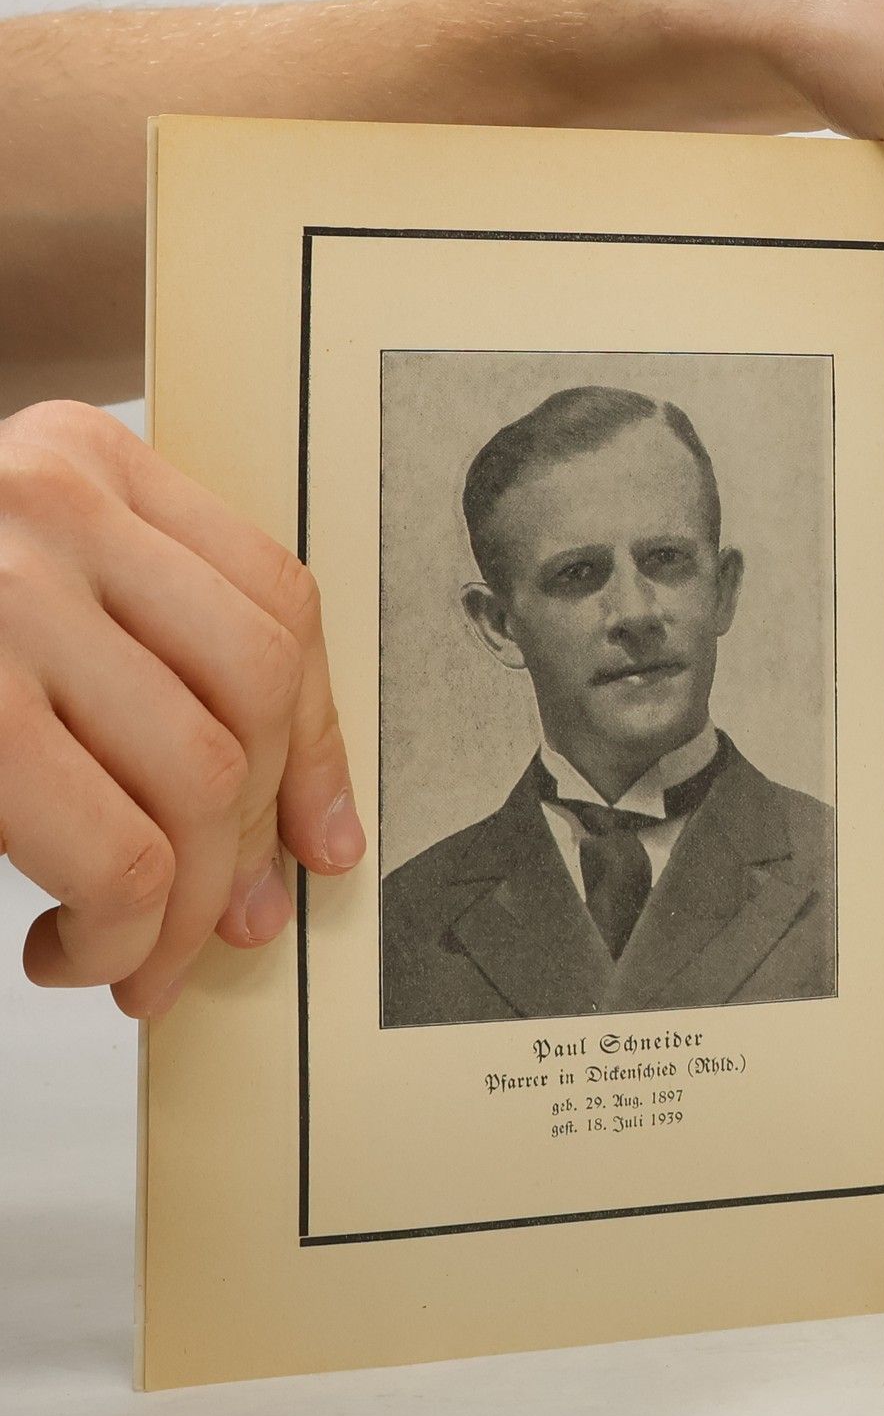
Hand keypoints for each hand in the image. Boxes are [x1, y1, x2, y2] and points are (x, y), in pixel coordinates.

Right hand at [0, 399, 360, 1016]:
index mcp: (85, 459)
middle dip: (253, 839)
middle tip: (222, 927)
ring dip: (183, 904)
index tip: (322, 840)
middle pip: (255, 692)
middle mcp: (52, 503)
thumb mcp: (16, 587)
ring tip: (129, 956)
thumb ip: (132, 651)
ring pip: (201, 779)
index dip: (319, 741)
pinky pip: (118, 847)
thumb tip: (282, 829)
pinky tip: (64, 944)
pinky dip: (117, 926)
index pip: (279, 600)